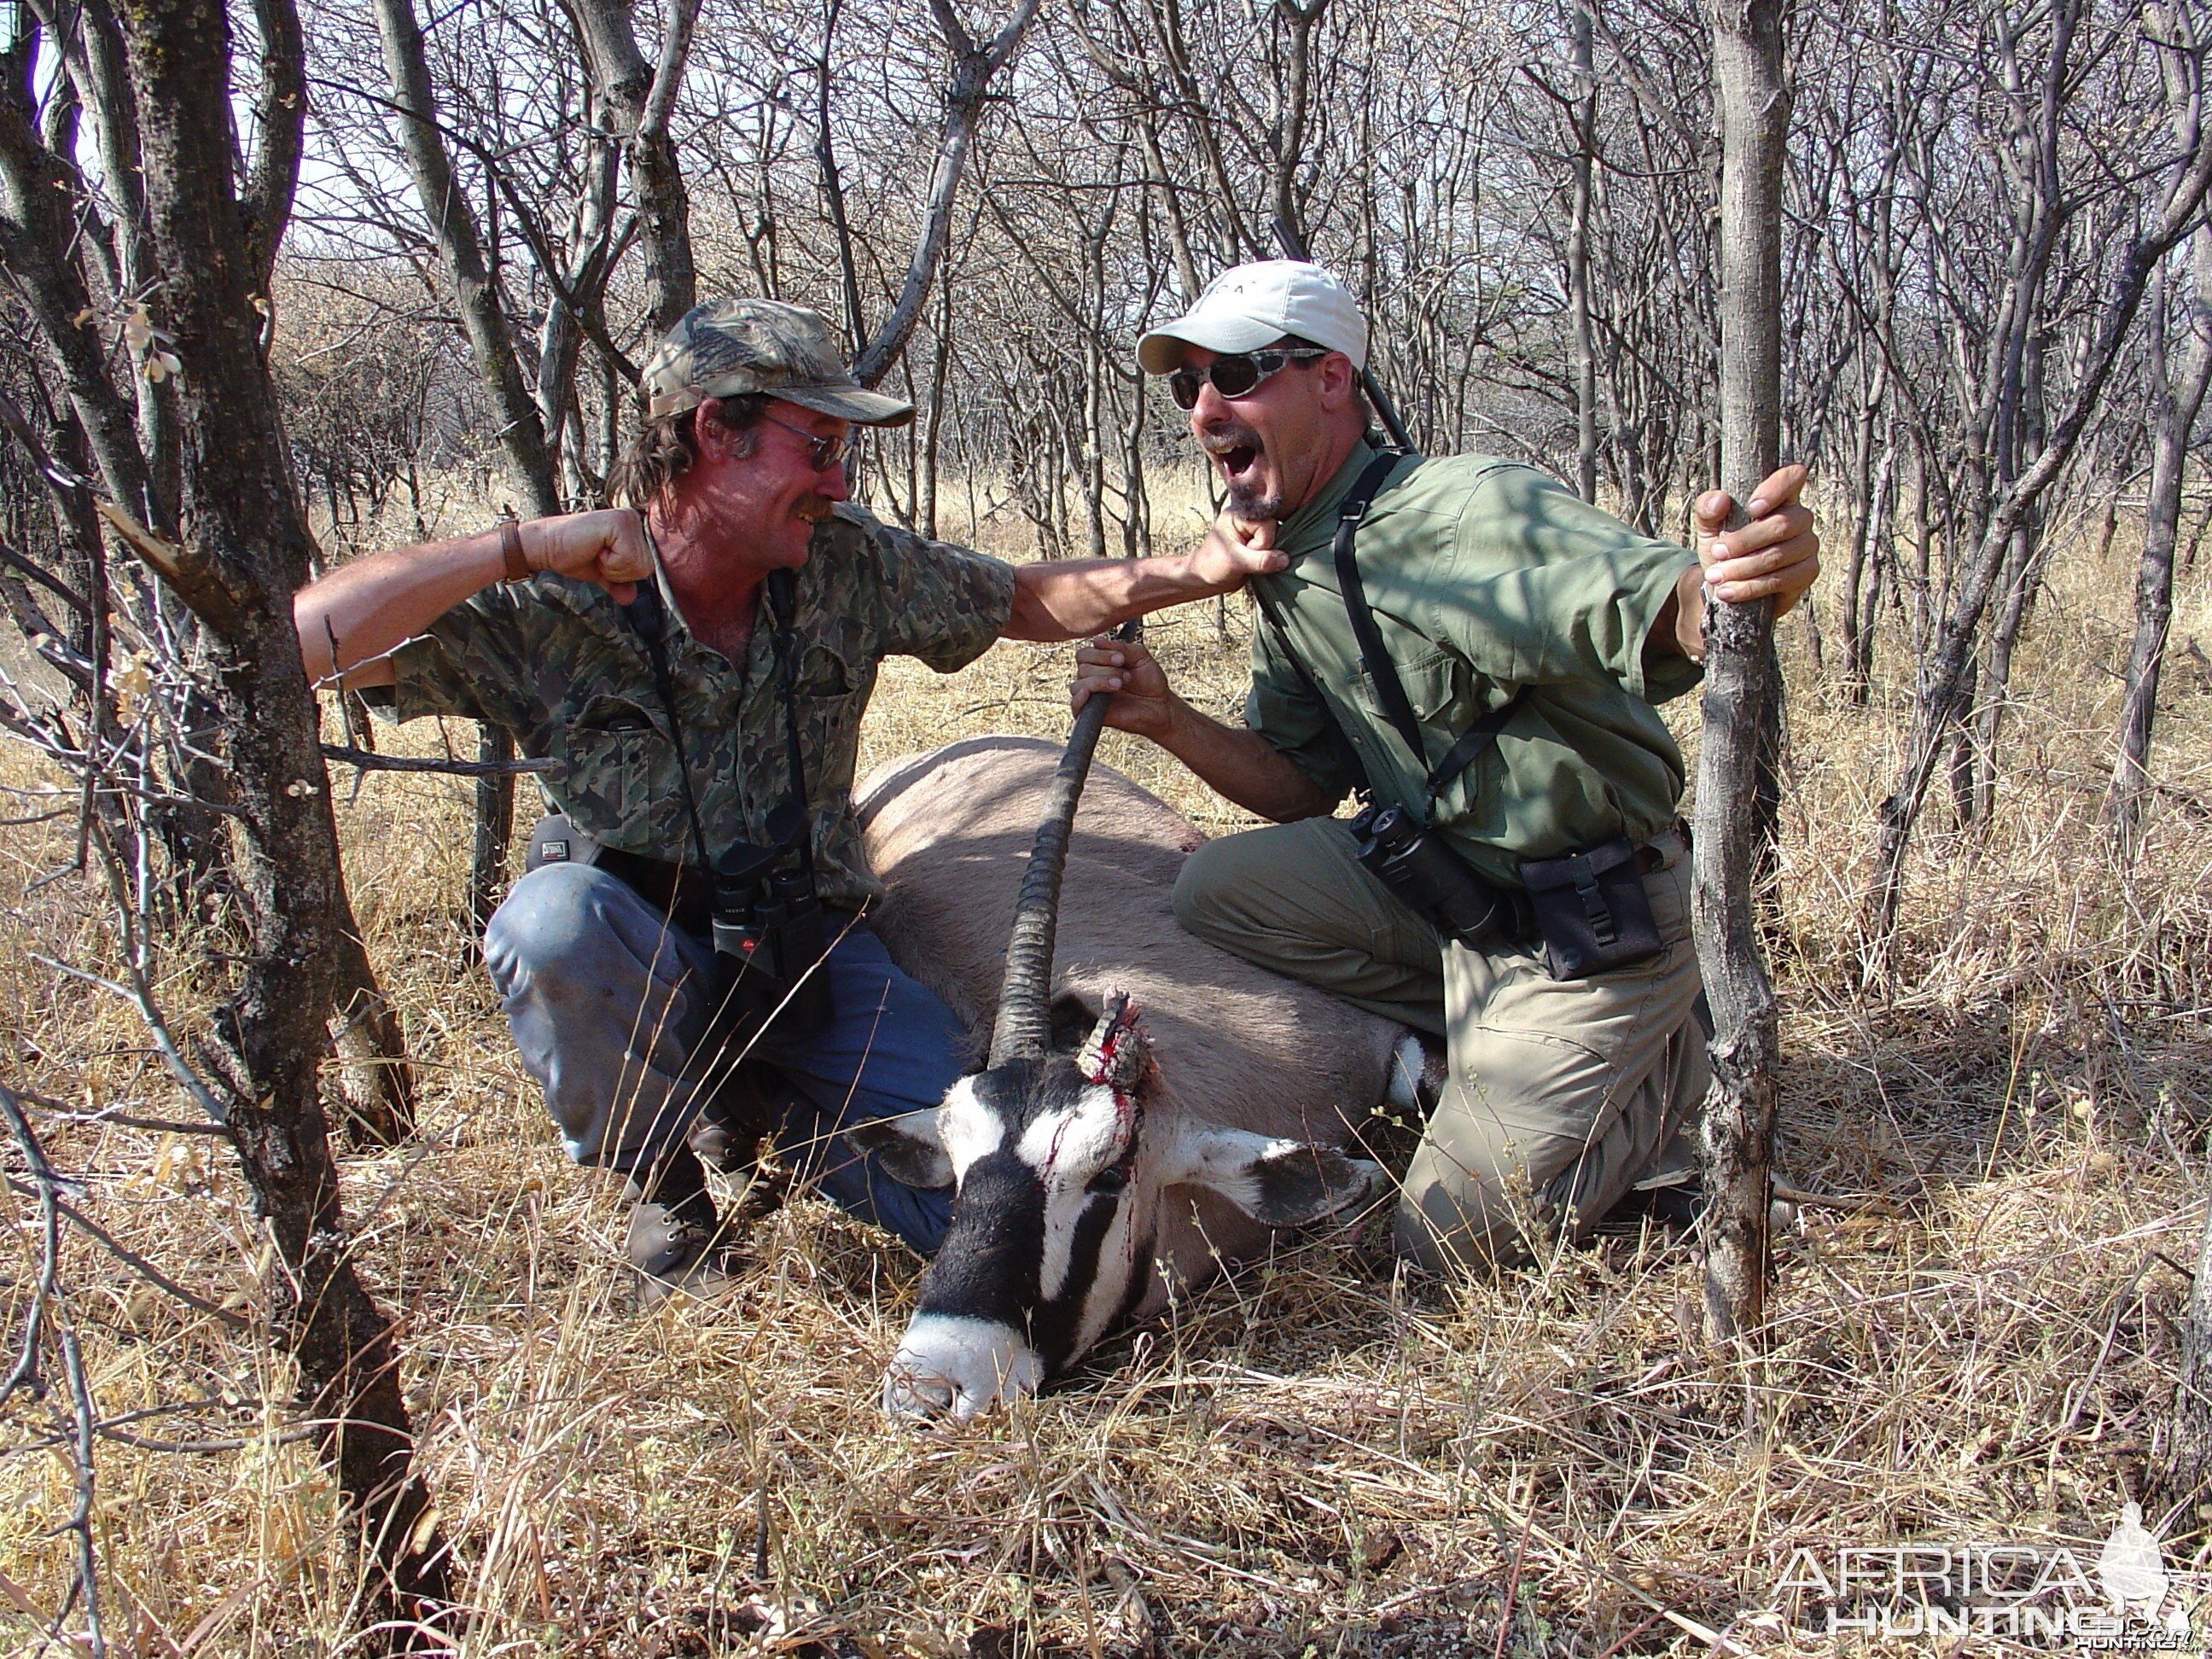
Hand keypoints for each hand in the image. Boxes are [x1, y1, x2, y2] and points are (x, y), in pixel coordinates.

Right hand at [525, 508, 654, 602]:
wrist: (546, 548)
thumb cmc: (571, 555)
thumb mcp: (601, 573)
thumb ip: (618, 584)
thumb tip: (630, 598)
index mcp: (632, 529)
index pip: (646, 567)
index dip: (622, 574)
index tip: (600, 560)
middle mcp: (634, 519)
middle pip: (646, 568)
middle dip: (618, 572)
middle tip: (596, 556)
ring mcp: (628, 519)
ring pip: (639, 565)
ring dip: (613, 568)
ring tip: (594, 552)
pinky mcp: (619, 522)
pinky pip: (628, 559)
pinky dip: (609, 563)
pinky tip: (594, 548)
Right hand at [1071, 635, 1178, 740]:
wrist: (1161, 705)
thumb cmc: (1150, 680)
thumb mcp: (1139, 656)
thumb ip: (1120, 646)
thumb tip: (1096, 640)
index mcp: (1099, 664)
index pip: (1083, 655)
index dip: (1100, 654)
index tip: (1121, 659)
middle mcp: (1091, 679)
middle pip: (1082, 668)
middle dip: (1106, 668)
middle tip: (1127, 676)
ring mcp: (1091, 697)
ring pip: (1078, 685)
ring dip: (1100, 681)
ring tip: (1120, 685)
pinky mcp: (1092, 714)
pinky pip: (1075, 707)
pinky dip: (1078, 699)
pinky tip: (1087, 694)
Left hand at [1186, 509, 1287, 587]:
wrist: (1206, 578)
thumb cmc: (1213, 566)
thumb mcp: (1237, 563)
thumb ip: (1261, 560)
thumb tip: (1285, 559)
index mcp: (1238, 515)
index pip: (1266, 525)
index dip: (1261, 543)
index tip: (1245, 552)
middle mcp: (1248, 518)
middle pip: (1275, 530)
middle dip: (1265, 549)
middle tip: (1246, 557)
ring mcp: (1254, 529)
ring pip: (1277, 539)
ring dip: (1267, 555)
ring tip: (1249, 559)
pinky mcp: (1258, 540)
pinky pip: (1275, 546)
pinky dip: (1269, 557)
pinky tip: (1255, 561)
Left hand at [1692, 463, 1819, 617]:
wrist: (1727, 586)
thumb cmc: (1723, 548)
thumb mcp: (1708, 527)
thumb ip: (1707, 509)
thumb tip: (1720, 500)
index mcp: (1780, 497)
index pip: (1792, 477)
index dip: (1776, 489)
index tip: (1752, 508)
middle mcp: (1800, 518)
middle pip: (1781, 525)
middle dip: (1744, 541)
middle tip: (1717, 552)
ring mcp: (1807, 545)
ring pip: (1778, 555)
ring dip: (1743, 567)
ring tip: (1716, 576)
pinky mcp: (1807, 572)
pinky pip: (1781, 580)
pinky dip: (1750, 587)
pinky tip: (1728, 591)